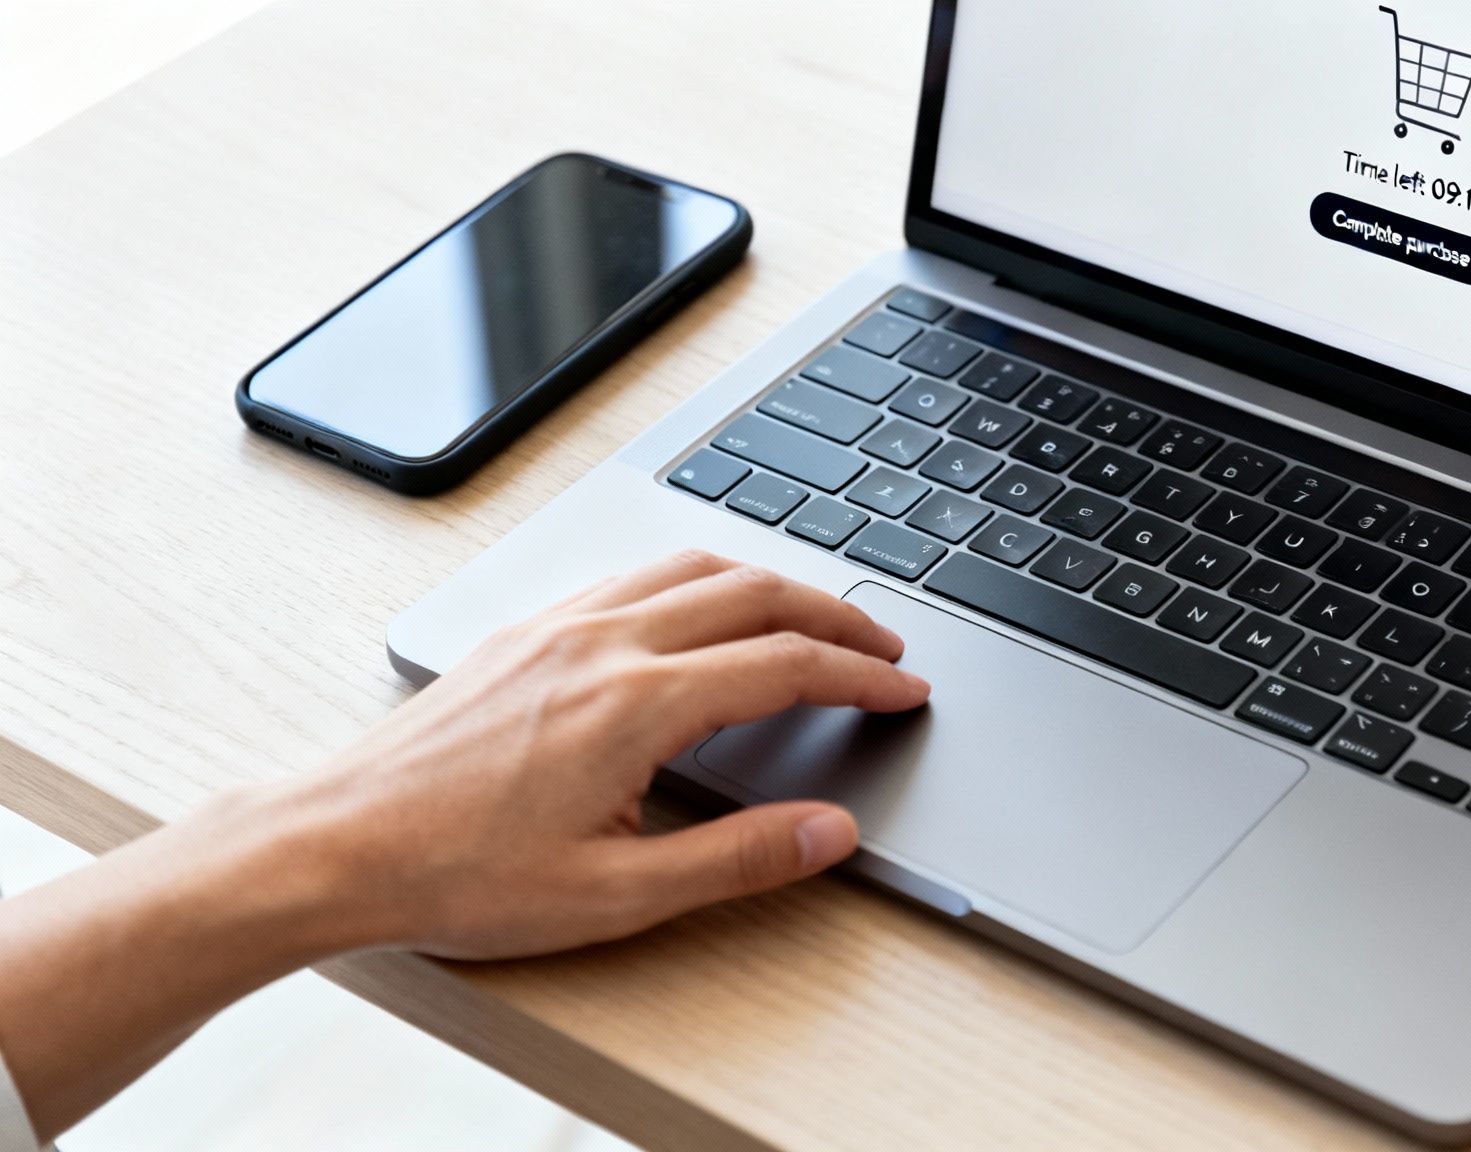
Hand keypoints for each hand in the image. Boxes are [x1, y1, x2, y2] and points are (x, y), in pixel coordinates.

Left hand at [266, 550, 930, 958]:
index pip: (785, 665)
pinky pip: (632, 573)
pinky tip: (701, 608)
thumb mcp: (613, 895)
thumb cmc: (456, 875)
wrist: (333, 844)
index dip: (862, 677)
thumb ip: (736, 860)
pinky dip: (698, 577)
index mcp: (636, 703)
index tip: (906, 691)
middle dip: (835, 613)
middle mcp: (602, 643)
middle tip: (884, 646)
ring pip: (692, 566)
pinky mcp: (522, 630)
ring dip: (769, 581)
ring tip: (811, 616)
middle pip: (753, 591)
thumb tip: (829, 832)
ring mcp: (557, 626)